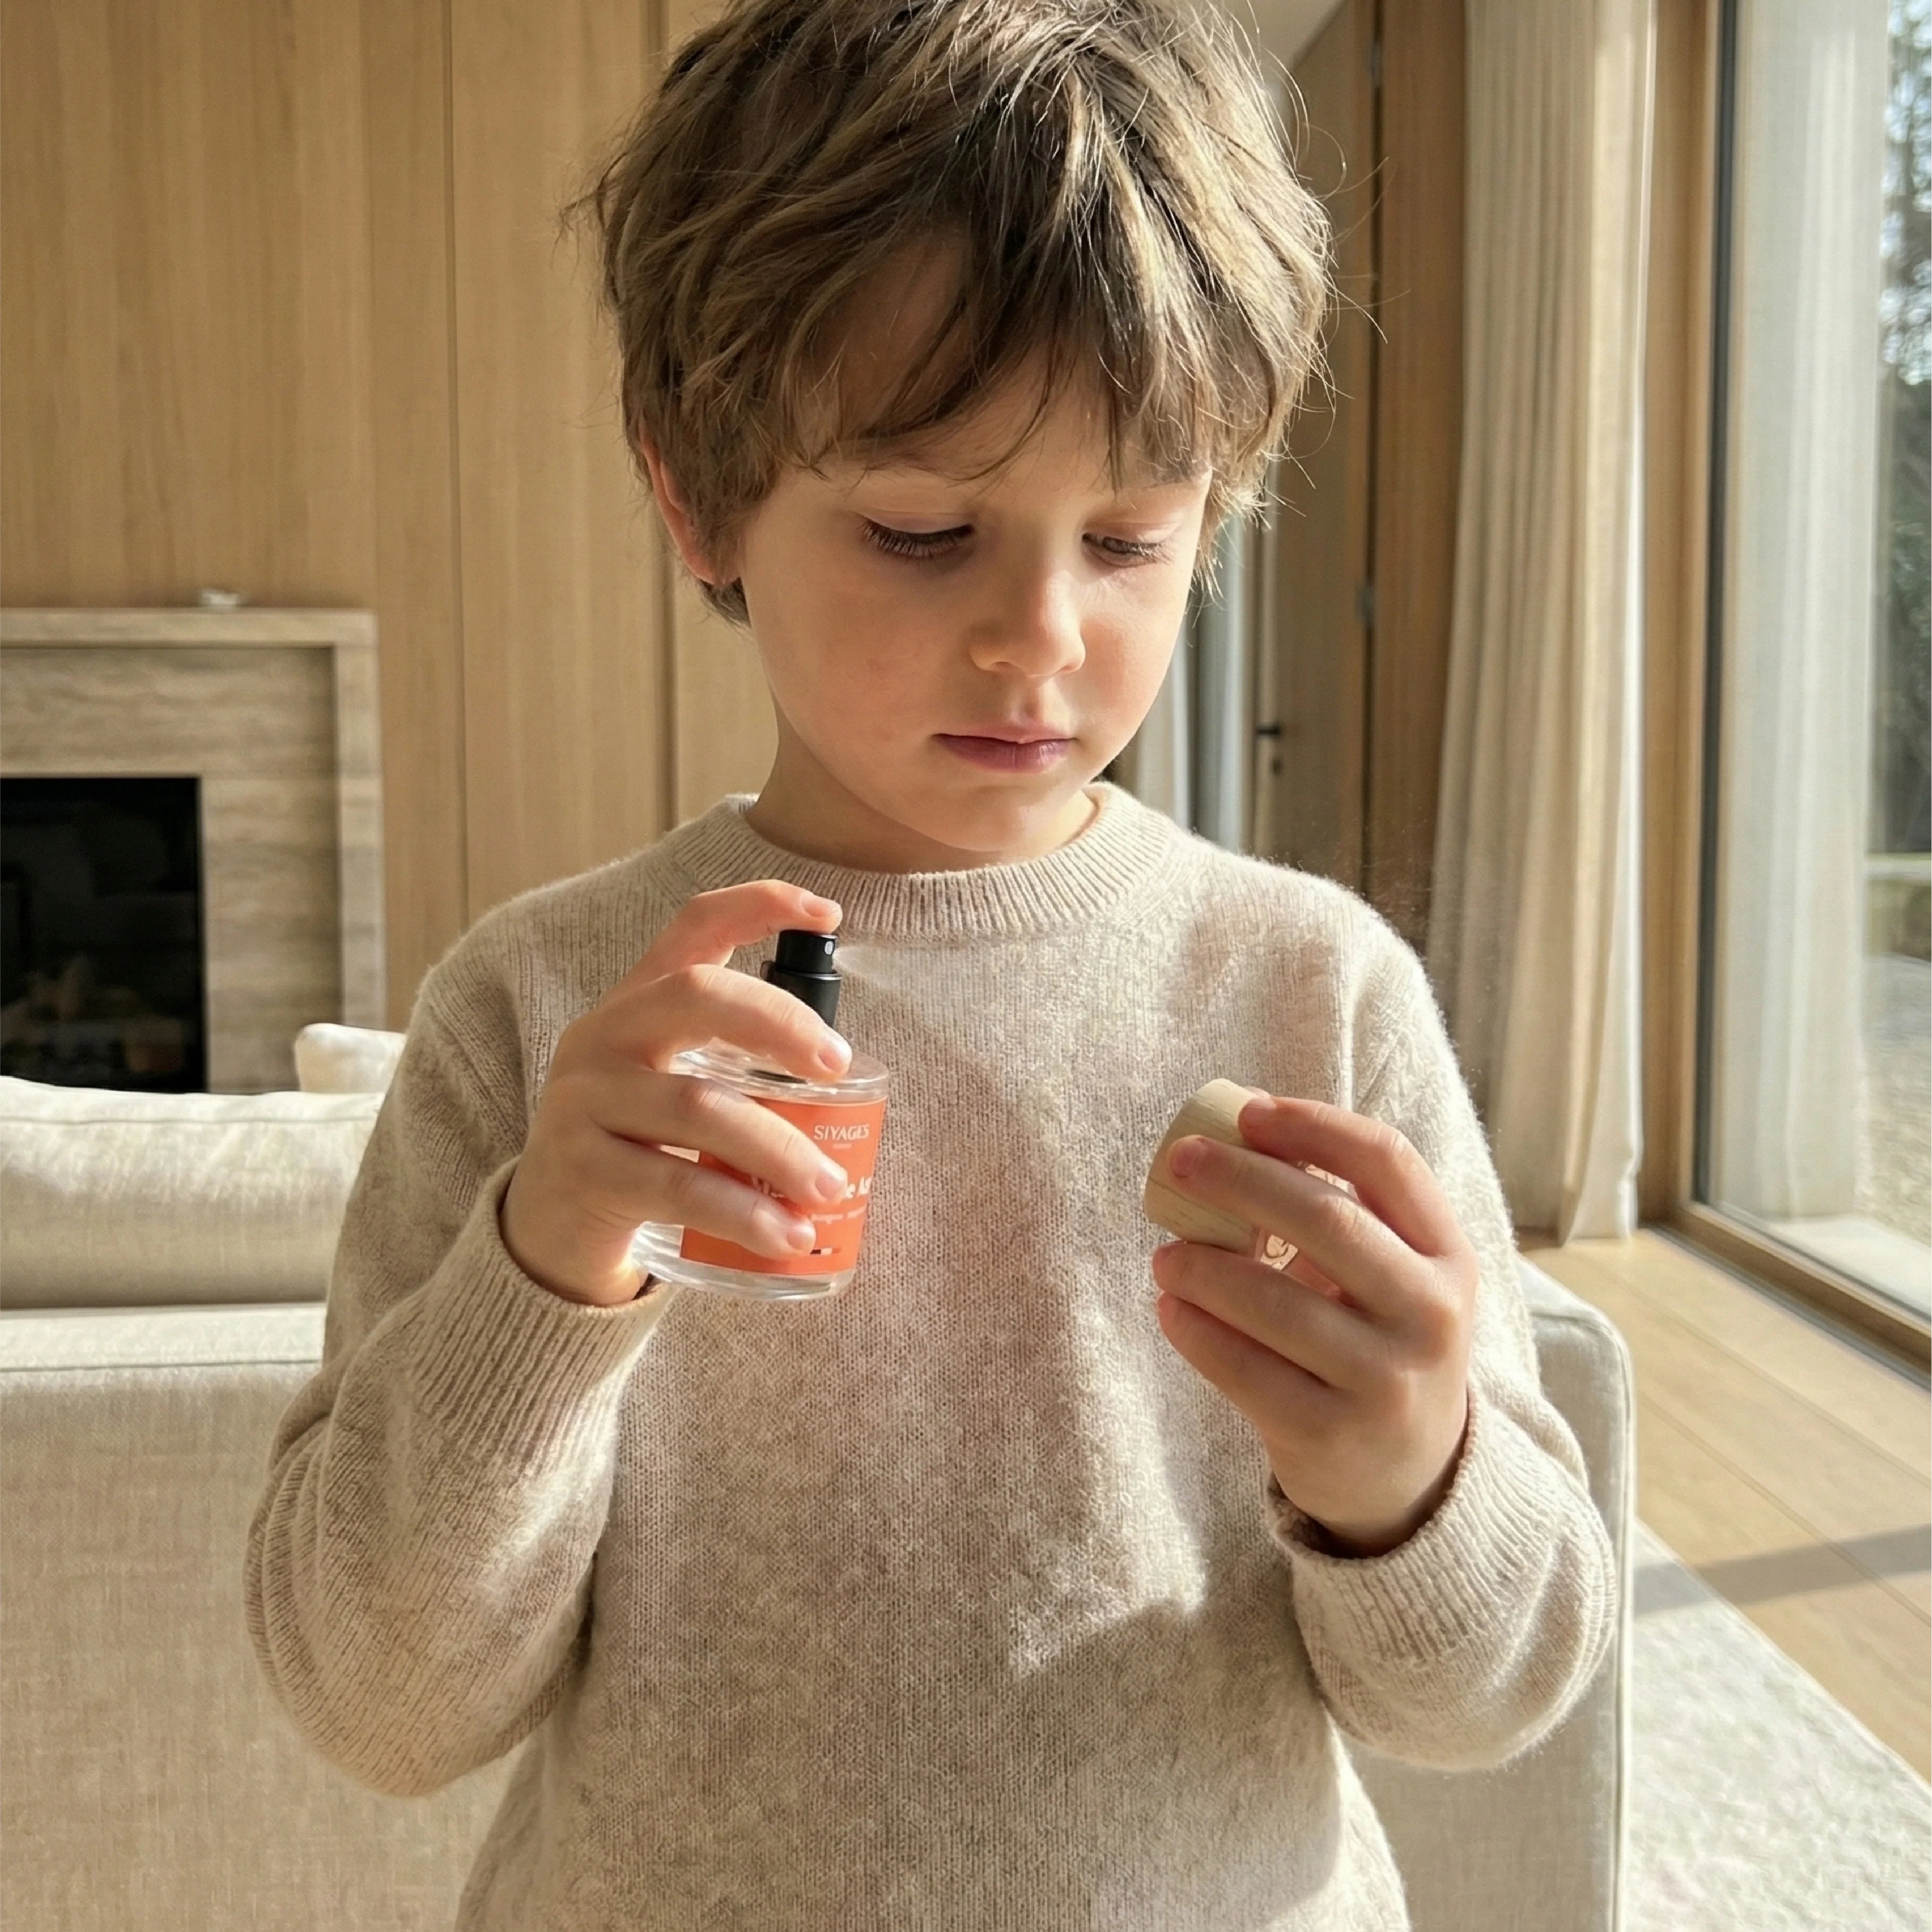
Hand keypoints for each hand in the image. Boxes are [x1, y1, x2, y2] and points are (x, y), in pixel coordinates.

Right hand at [500, 881, 855, 1306]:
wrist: (547, 1230)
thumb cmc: (636, 1148)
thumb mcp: (672, 1087)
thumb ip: (733, 1068)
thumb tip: (845, 1087)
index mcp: (634, 1006)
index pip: (692, 928)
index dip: (759, 906)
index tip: (829, 914)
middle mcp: (602, 1038)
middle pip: (696, 996)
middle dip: (780, 1023)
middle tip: (838, 1066)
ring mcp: (584, 1102)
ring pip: (698, 1107)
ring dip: (778, 1150)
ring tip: (829, 1186)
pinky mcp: (583, 1171)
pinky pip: (677, 1186)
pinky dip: (742, 1213)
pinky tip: (783, 1235)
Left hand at [1148, 1094, 1476, 1555]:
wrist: (1410, 1476)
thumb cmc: (1377, 1343)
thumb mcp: (1390, 1278)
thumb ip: (1338, 1215)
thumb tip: (1230, 1139)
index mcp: (1448, 1255)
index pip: (1387, 1162)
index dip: (1314, 1126)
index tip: (1248, 1111)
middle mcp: (1431, 1314)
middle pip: (1329, 1219)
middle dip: (1242, 1179)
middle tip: (1182, 1161)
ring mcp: (1386, 1380)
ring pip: (1275, 1301)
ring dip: (1203, 1265)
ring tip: (1165, 1253)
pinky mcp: (1331, 1434)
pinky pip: (1244, 1369)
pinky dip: (1195, 1330)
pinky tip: (1170, 1308)